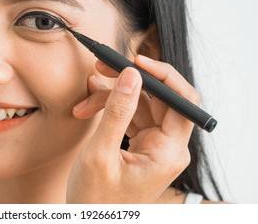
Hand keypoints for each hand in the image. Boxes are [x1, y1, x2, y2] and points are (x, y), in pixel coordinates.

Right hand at [66, 55, 197, 202]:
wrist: (90, 220)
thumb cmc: (95, 199)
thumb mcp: (101, 154)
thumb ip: (117, 112)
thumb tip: (131, 76)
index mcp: (168, 152)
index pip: (183, 100)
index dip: (163, 75)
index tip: (135, 61)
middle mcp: (168, 147)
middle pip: (158, 98)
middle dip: (129, 81)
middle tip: (103, 68)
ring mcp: (155, 146)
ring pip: (141, 105)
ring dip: (112, 97)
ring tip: (86, 100)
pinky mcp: (143, 145)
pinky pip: (131, 116)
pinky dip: (111, 109)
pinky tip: (89, 108)